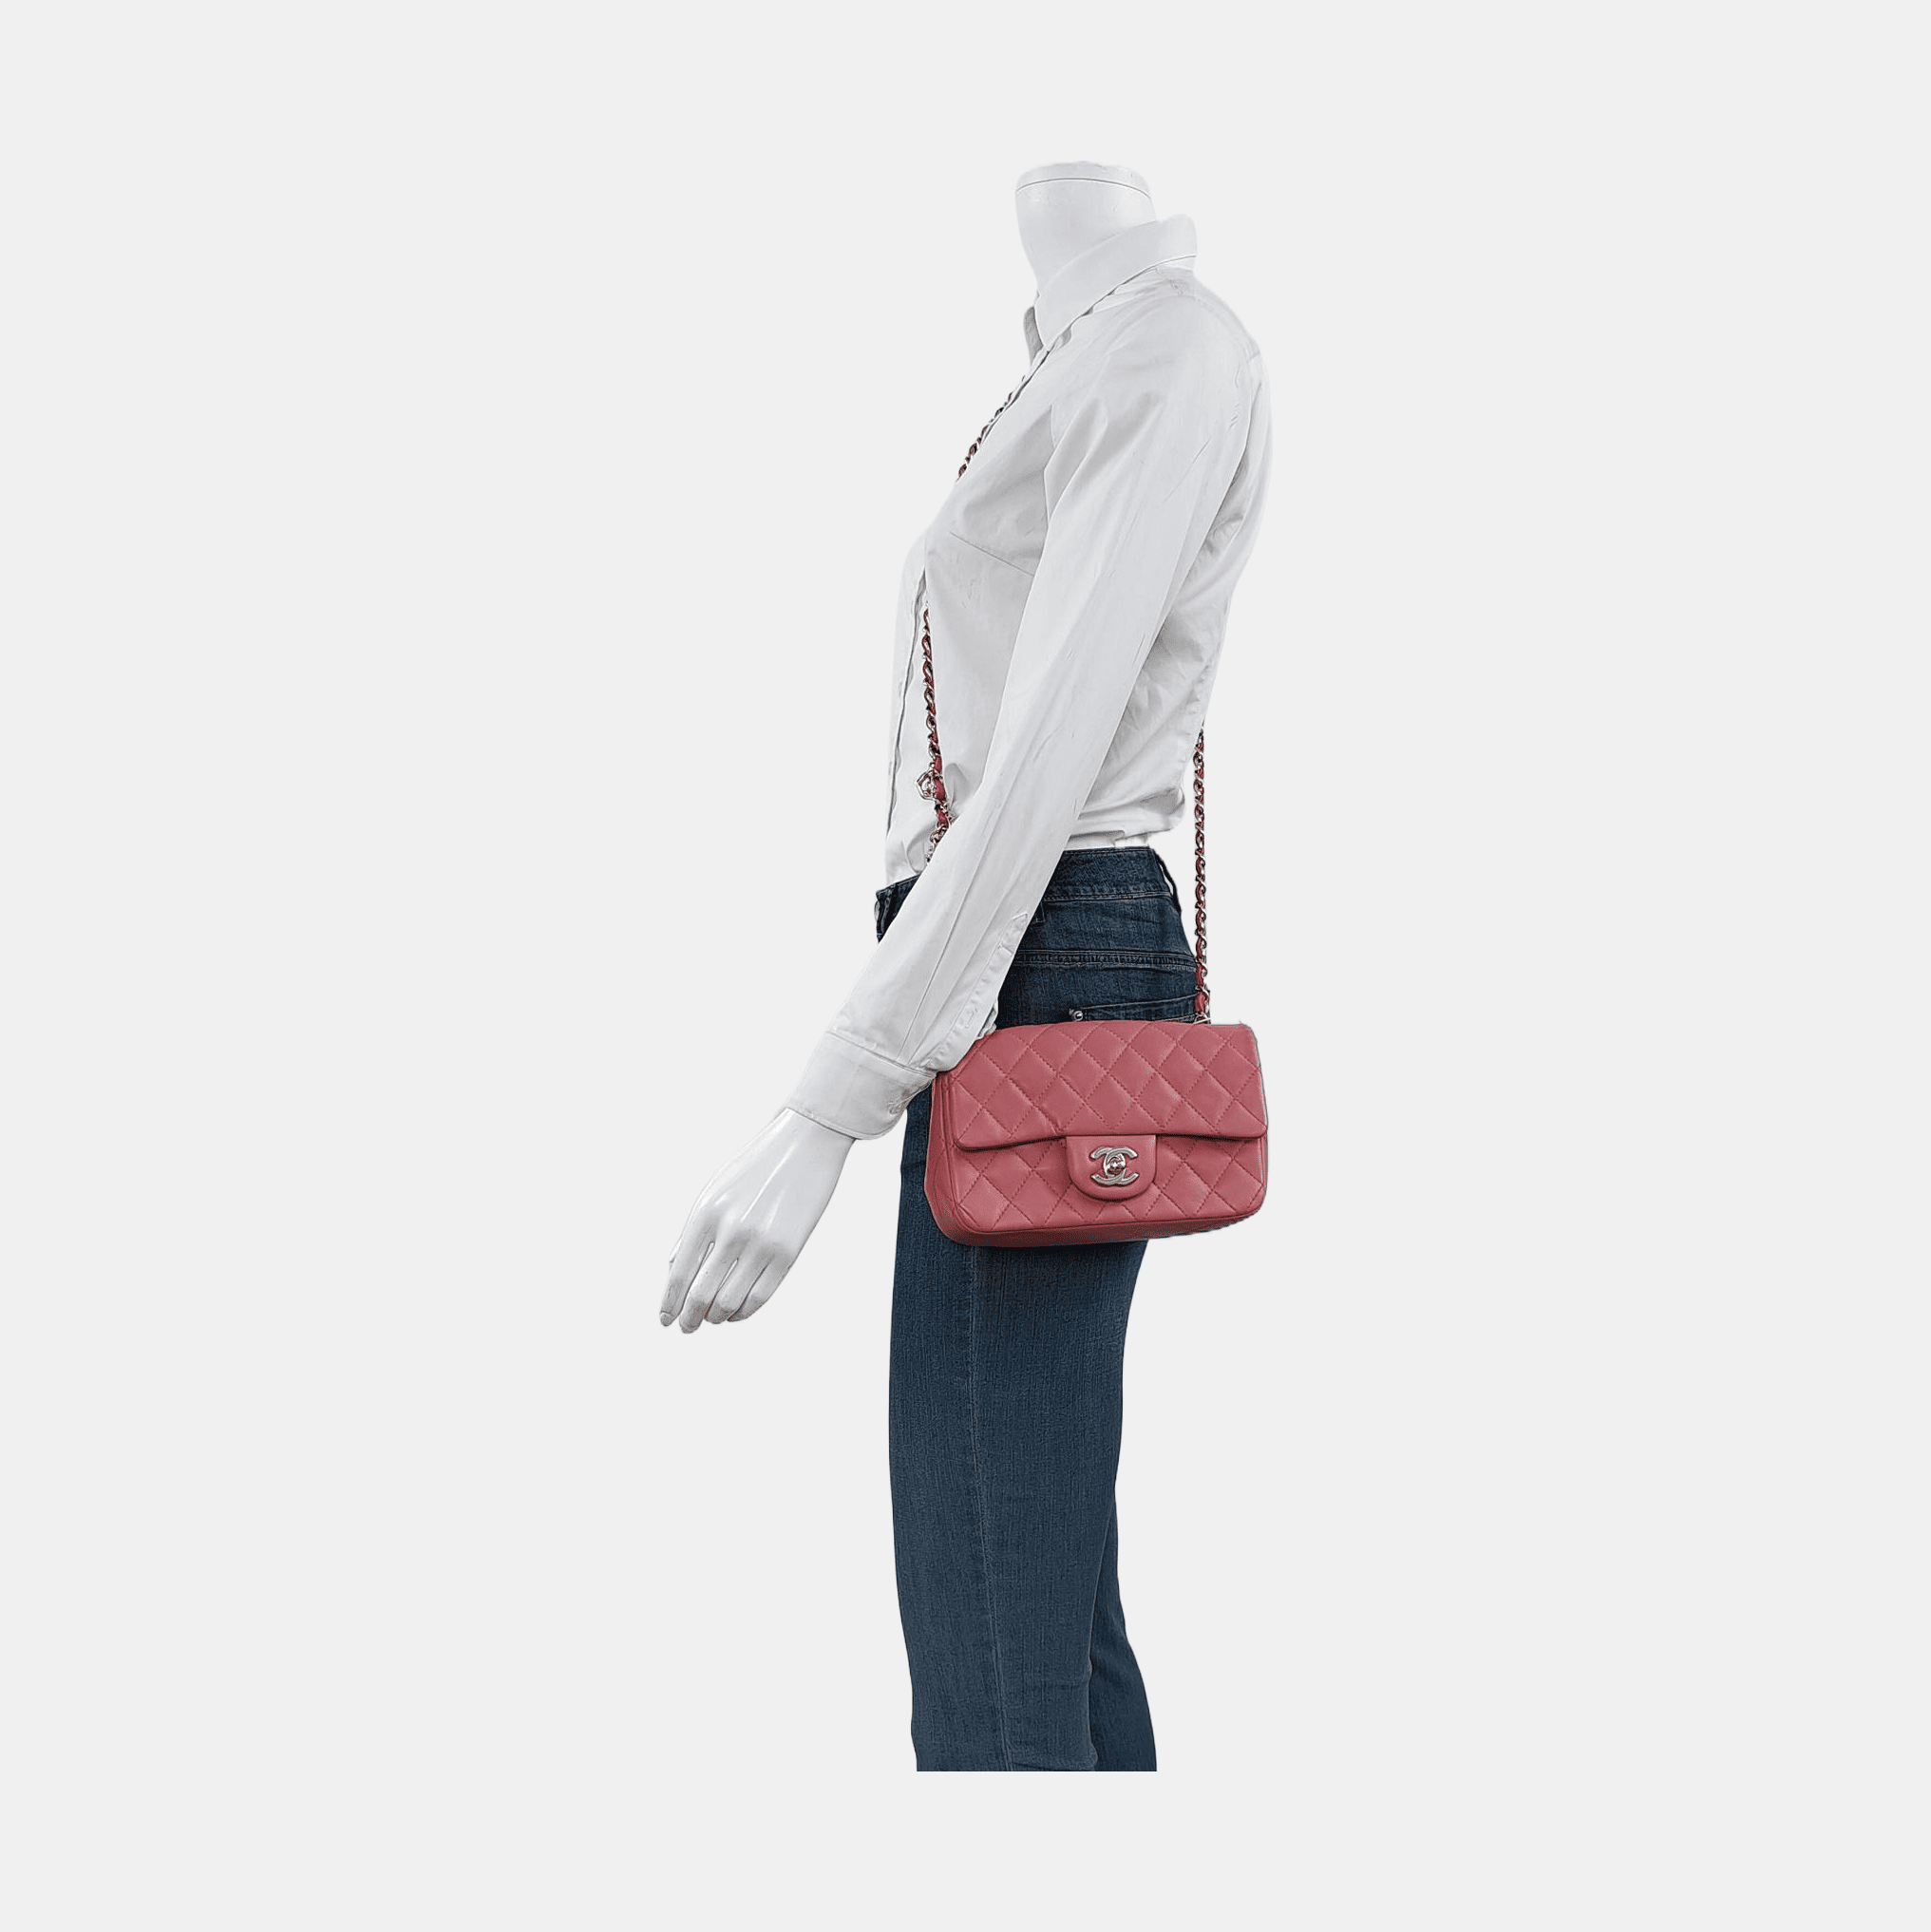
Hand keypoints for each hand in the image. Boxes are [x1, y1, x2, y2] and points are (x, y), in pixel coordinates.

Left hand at [661, 1108, 855, 1331]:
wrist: (804, 1146)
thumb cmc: (755, 1168)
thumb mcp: (714, 1192)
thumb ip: (693, 1232)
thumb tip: (675, 1270)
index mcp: (706, 1214)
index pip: (679, 1274)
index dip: (669, 1303)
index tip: (665, 1319)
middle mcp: (731, 1231)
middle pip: (701, 1294)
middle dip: (689, 1318)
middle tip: (686, 1327)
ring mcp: (761, 1243)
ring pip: (729, 1302)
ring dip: (716, 1317)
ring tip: (712, 1318)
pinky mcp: (789, 1252)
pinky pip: (761, 1296)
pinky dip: (744, 1311)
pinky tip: (736, 1312)